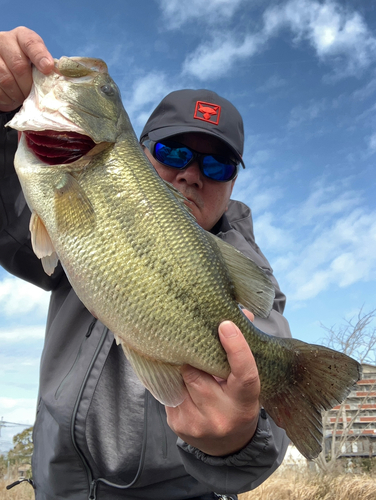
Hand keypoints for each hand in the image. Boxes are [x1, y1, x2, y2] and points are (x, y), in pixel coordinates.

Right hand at [0, 27, 53, 111]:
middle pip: (18, 66)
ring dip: (17, 94)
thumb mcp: (38, 64)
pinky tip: (11, 98)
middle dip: (28, 85)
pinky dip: (6, 99)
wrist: (7, 72)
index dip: (40, 55)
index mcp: (21, 37)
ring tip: (21, 97)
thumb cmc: (28, 69)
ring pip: (6, 80)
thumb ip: (46, 67)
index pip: (31, 42)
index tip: (47, 68)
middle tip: (31, 94)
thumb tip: (60, 77)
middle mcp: (4, 41)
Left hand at [165, 310, 260, 455]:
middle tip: (192, 347)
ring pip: (181, 380)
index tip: (226, 325)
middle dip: (194, 359)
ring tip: (186, 364)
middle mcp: (222, 415)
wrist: (228, 446)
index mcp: (245, 402)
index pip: (244, 373)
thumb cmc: (238, 404)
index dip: (236, 348)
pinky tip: (179, 382)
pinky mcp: (178, 425)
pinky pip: (169, 391)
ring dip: (182, 370)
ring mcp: (198, 423)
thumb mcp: (246, 383)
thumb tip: (240, 313)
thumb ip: (242, 350)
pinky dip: (174, 382)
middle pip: (198, 373)